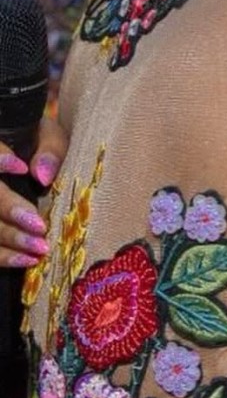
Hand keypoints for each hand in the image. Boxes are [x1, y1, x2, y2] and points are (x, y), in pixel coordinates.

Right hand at [0, 112, 64, 264]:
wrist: (35, 154)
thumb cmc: (43, 143)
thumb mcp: (50, 136)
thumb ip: (49, 149)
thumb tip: (41, 175)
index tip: (20, 168)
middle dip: (8, 210)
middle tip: (40, 225)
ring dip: (8, 238)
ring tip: (39, 249)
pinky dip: (4, 256)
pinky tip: (27, 260)